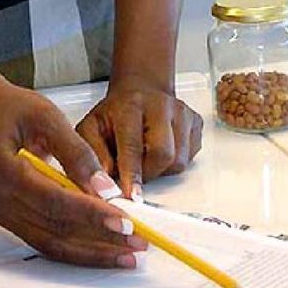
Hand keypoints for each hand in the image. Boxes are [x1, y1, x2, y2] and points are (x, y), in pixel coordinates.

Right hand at [0, 75, 148, 269]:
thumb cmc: (12, 109)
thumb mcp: (48, 118)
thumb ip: (78, 153)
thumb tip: (106, 189)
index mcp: (2, 169)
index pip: (52, 201)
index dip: (90, 215)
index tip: (125, 222)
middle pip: (53, 230)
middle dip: (99, 240)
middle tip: (137, 243)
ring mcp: (0, 213)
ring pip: (50, 244)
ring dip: (91, 252)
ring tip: (127, 254)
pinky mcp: (8, 219)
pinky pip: (44, 241)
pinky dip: (76, 248)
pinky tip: (103, 249)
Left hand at [77, 78, 202, 196]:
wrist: (140, 92)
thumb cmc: (115, 114)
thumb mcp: (92, 128)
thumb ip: (93, 154)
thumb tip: (104, 181)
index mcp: (131, 105)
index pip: (133, 145)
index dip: (132, 174)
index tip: (131, 195)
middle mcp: (162, 106)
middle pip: (164, 155)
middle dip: (148, 174)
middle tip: (134, 173)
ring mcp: (183, 114)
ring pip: (179, 161)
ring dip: (160, 170)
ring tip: (145, 157)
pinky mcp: (196, 123)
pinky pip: (190, 158)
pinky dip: (173, 163)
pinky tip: (159, 151)